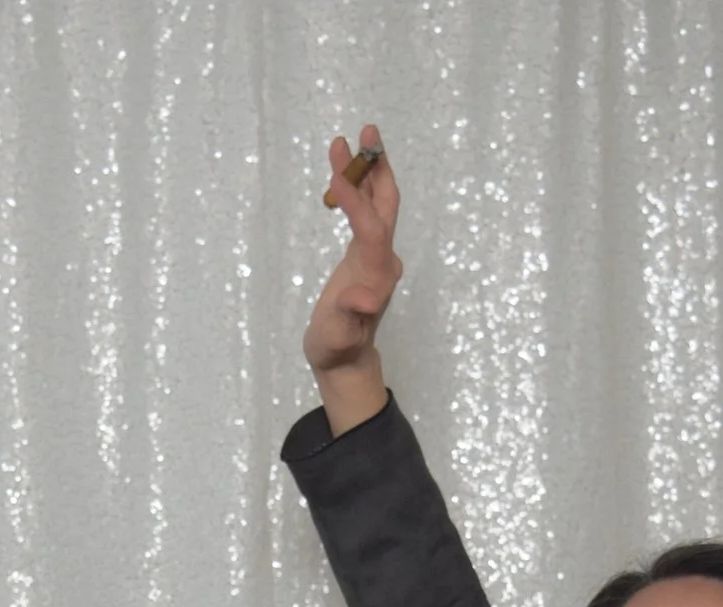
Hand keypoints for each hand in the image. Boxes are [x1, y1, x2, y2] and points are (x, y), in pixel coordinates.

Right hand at [304, 122, 400, 434]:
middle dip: (377, 169)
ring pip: (380, 205)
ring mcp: (378, 255)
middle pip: (386, 205)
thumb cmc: (337, 347)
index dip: (355, 200)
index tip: (337, 173)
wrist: (346, 358)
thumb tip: (368, 300)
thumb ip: (350, 317)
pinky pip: (370, 213)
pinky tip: (352, 172)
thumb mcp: (338, 336)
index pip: (369, 227)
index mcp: (375, 274)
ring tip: (358, 139)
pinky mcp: (368, 254)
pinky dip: (362, 189)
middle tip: (368, 132)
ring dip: (370, 171)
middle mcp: (383, 259)